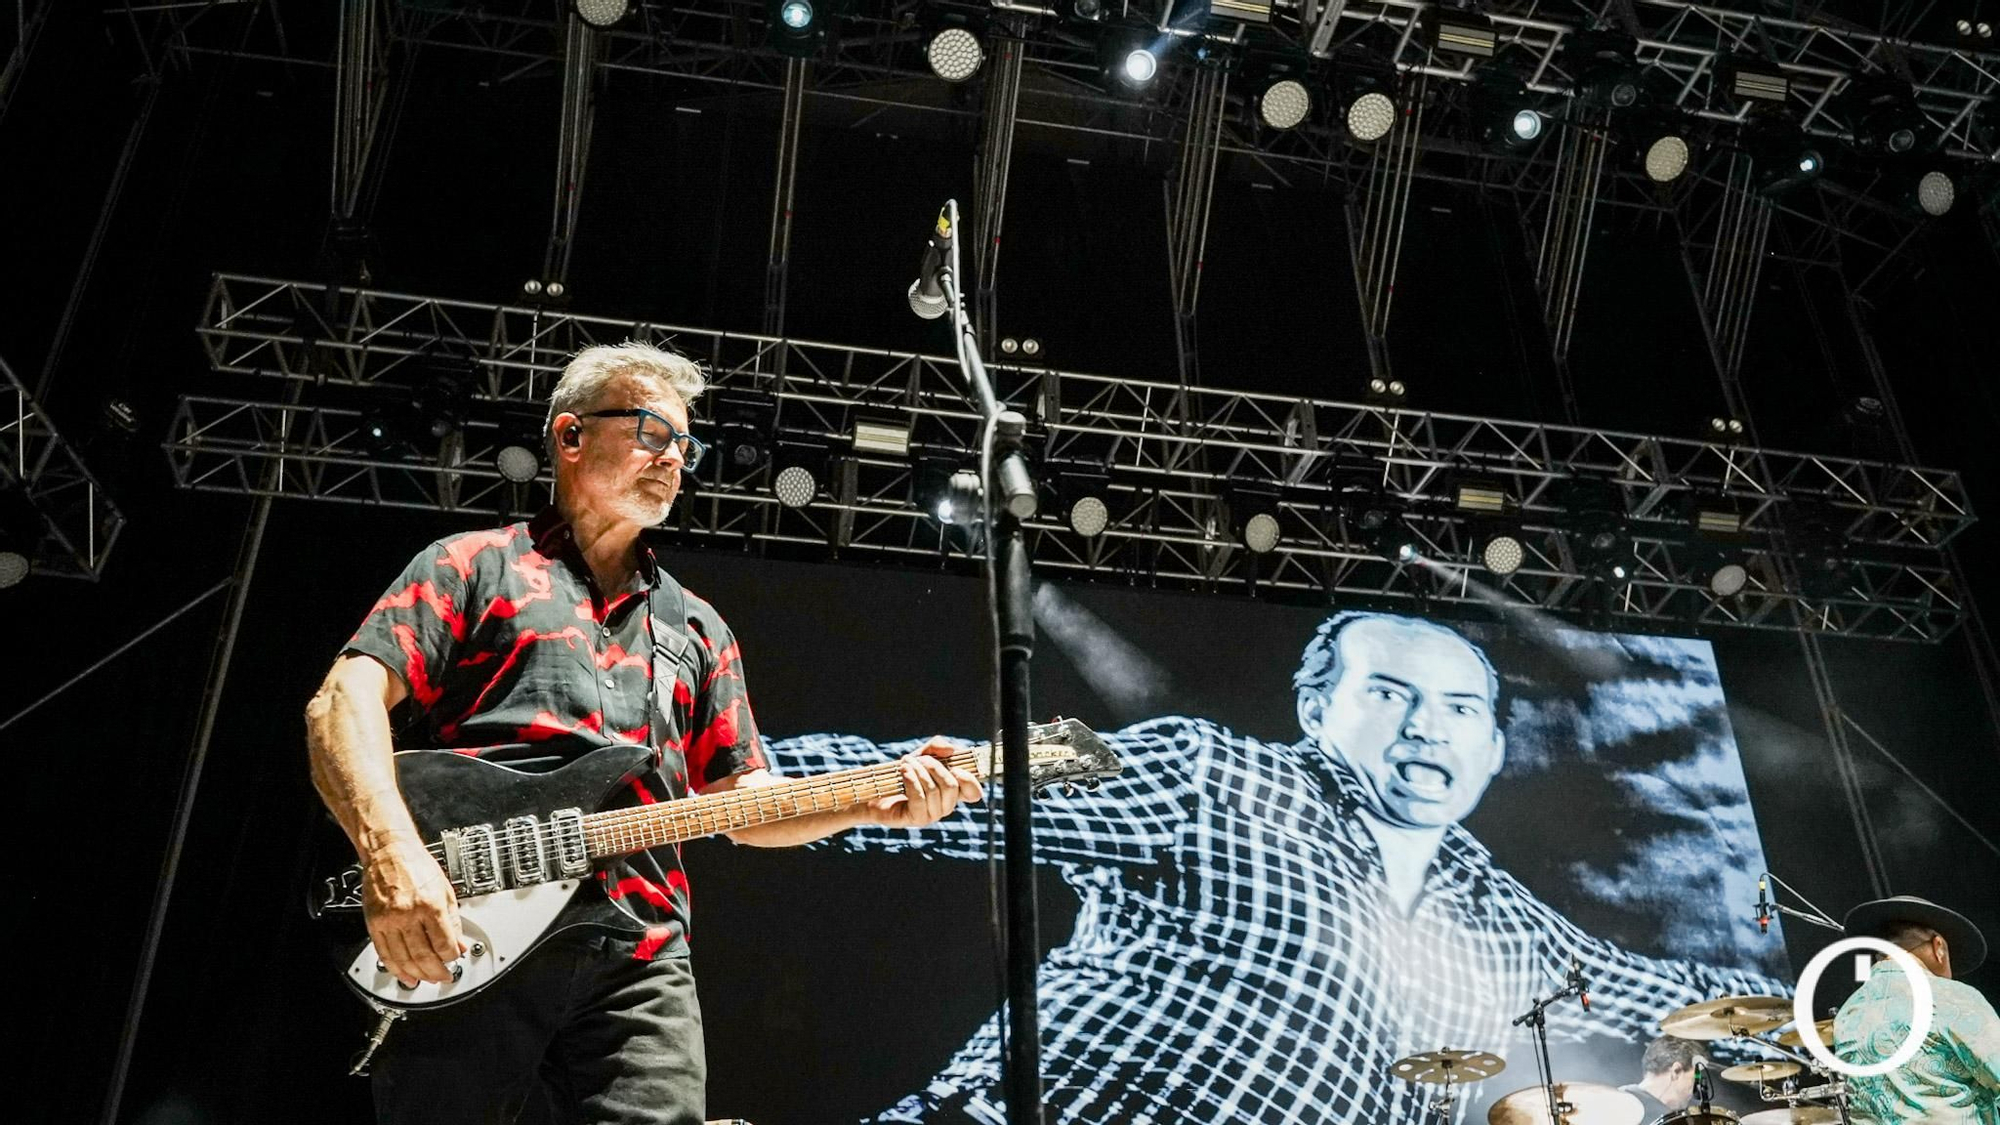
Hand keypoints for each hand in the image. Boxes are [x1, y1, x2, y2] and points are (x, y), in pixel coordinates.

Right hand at [361, 834, 466, 987]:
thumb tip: (459, 943)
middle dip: (436, 972)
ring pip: (403, 959)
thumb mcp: (445, 889)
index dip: (451, 957)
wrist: (389, 851)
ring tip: (425, 981)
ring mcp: (388, 920)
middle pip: (423, 956)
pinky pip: (384, 953)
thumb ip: (453, 920)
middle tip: (443, 977)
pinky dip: (395, 968)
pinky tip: (403, 975)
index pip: (443, 943)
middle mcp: (408, 914)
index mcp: (430, 904)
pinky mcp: (374, 923)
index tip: (454, 959)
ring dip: (416, 975)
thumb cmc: (417, 865)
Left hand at [865, 738, 982, 827]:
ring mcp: (932, 815)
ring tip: (905, 763)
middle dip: (933, 766)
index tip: (955, 767)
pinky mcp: (917, 819)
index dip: (969, 780)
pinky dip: (911, 780)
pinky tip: (903, 771)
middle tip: (917, 758)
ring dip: (918, 771)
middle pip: (951, 786)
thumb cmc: (903, 773)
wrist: (877, 789)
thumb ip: (936, 747)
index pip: (973, 793)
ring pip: (933, 790)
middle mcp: (945, 806)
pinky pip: (919, 798)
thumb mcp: (921, 755)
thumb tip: (951, 750)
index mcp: (952, 792)